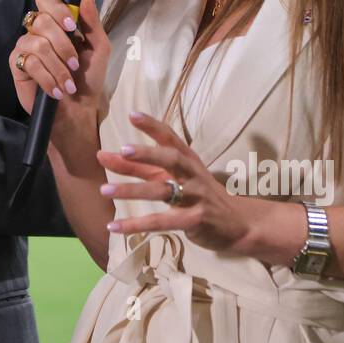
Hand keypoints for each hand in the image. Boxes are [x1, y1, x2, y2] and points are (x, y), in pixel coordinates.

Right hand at [9, 0, 109, 146]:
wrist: (78, 110)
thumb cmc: (88, 78)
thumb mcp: (98, 48)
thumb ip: (91, 20)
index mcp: (57, 22)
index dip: (57, 8)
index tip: (72, 26)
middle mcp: (38, 30)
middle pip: (40, 20)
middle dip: (62, 44)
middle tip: (74, 63)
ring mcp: (24, 46)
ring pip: (36, 43)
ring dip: (57, 66)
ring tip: (68, 82)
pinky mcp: (16, 65)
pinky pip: (28, 62)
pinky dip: (47, 78)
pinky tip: (56, 90)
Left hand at [95, 111, 261, 255]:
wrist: (239, 223)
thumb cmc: (200, 195)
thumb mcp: (177, 177)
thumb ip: (143, 167)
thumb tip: (107, 156)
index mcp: (188, 160)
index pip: (171, 138)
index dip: (153, 126)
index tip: (132, 115)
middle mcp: (193, 174)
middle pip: (171, 159)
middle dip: (147, 154)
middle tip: (122, 150)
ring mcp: (196, 197)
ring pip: (162, 191)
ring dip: (132, 190)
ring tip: (105, 190)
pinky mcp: (195, 220)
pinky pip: (162, 222)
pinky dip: (137, 225)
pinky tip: (114, 227)